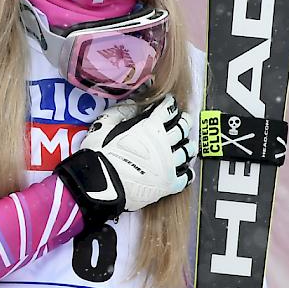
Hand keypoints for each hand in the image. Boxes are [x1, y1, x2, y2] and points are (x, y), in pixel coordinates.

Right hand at [54, 94, 195, 223]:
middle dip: (183, 121)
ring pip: (187, 151)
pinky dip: (188, 170)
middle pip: (182, 128)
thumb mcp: (106, 123)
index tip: (170, 102)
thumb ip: (122, 111)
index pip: (167, 110)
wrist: (100, 184)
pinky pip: (186, 177)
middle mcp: (164, 144)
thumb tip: (134, 105)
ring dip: (188, 144)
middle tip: (183, 118)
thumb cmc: (100, 153)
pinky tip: (186, 167)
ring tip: (188, 142)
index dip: (170, 104)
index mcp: (150, 127)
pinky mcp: (168, 185)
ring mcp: (168, 165)